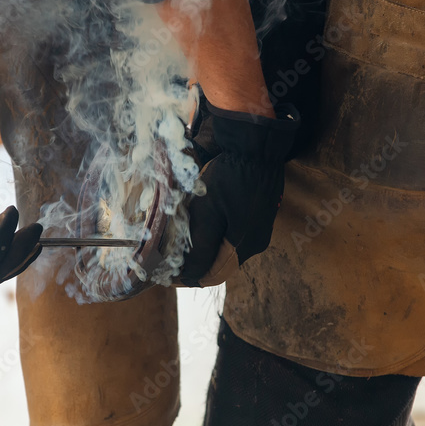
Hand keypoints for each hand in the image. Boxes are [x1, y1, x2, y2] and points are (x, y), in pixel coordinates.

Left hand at [178, 96, 298, 286]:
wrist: (256, 147)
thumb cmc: (229, 177)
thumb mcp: (208, 214)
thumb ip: (200, 248)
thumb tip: (189, 277)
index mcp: (243, 246)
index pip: (212, 276)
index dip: (187, 278)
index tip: (166, 276)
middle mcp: (255, 243)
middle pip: (221, 265)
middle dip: (195, 266)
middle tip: (170, 260)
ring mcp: (259, 230)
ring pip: (227, 252)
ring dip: (205, 252)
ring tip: (182, 245)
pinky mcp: (258, 217)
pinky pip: (234, 238)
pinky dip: (216, 238)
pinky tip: (203, 228)